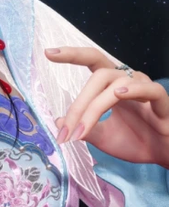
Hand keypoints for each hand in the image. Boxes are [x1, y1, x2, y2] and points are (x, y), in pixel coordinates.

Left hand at [45, 46, 168, 167]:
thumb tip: (58, 121)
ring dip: (94, 108)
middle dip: (78, 104)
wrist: (162, 153)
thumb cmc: (136, 140)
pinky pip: (149, 89)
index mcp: (112, 85)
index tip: (49, 53)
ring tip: (81, 132)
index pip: (92, 61)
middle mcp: (127, 81)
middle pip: (98, 76)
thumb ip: (83, 128)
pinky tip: (120, 93)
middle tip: (64, 133)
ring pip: (116, 84)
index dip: (72, 55)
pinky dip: (135, 89)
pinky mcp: (161, 100)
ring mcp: (144, 88)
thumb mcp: (103, 137)